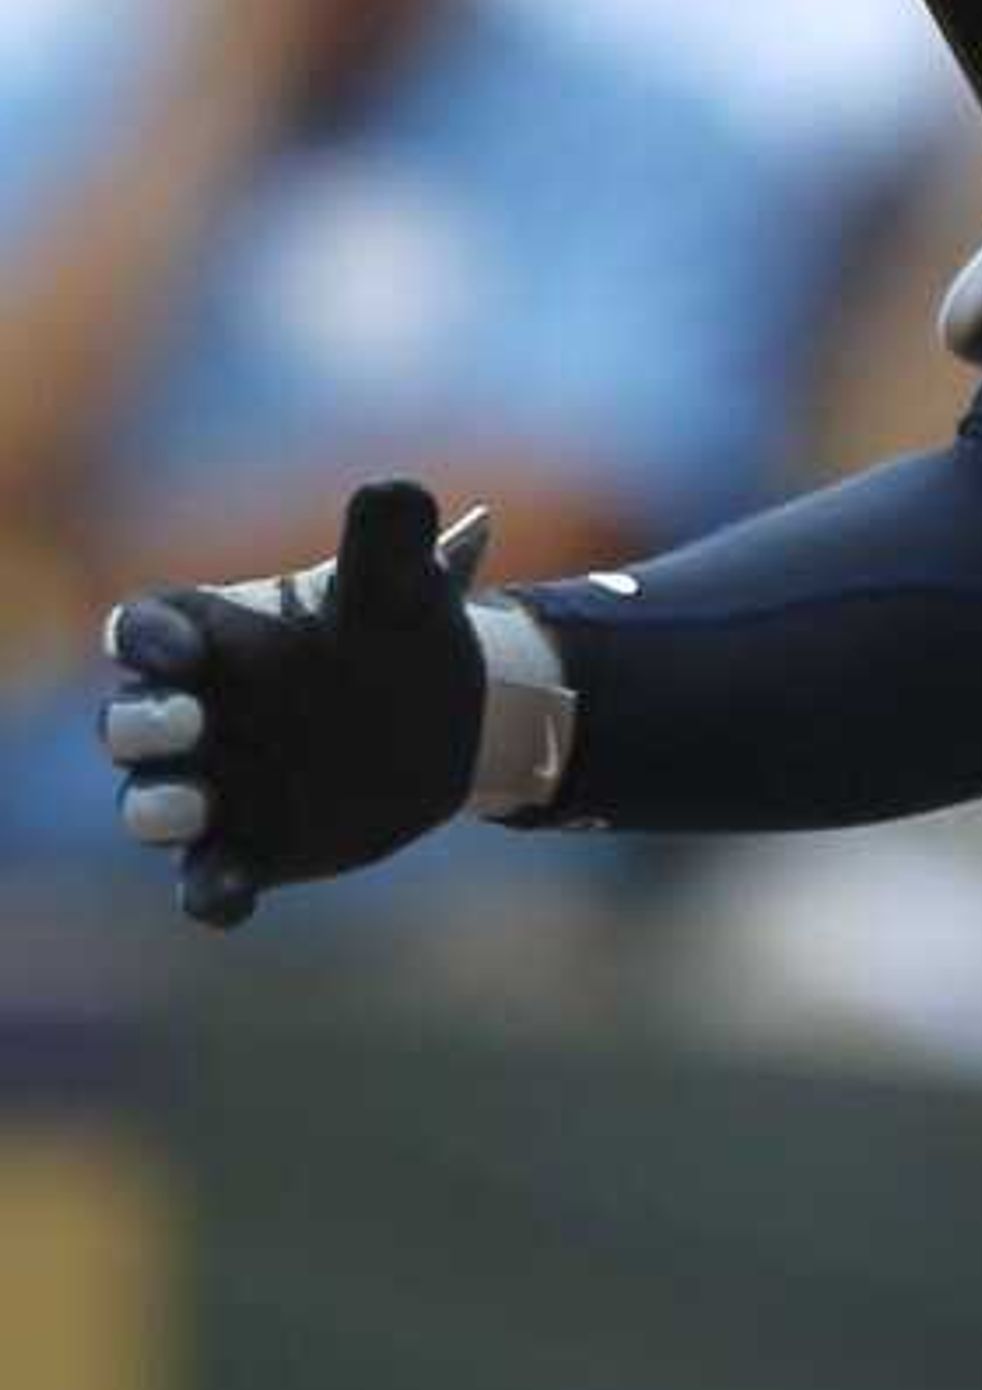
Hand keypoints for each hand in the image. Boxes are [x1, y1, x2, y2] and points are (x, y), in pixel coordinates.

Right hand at [97, 483, 489, 926]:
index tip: (185, 646)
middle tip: (188, 721)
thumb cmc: (404, 634)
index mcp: (208, 635)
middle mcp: (188, 711)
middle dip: (139, 723)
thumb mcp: (406, 585)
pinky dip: (209, 890)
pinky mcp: (241, 849)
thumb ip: (391, 537)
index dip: (148, 639)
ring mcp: (208, 786)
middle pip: (123, 720)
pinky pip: (204, 878)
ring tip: (195, 806)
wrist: (451, 718)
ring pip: (147, 804)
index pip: (141, 630)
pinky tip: (231, 900)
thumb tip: (396, 490)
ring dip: (158, 807)